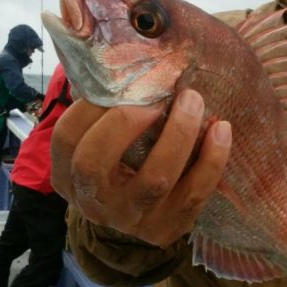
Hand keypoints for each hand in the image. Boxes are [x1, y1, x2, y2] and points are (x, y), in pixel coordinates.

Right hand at [50, 90, 231, 246]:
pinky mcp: (166, 229)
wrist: (141, 219)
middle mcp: (94, 202)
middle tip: (156, 95)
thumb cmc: (121, 164)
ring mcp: (131, 219)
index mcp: (68, 176)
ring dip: (178, 134)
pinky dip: (212, 159)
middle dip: (126, 121)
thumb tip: (128, 58)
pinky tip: (221, 130)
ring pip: (154, 179)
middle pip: (95, 162)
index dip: (90, 108)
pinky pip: (193, 193)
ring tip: (193, 101)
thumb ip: (105, 112)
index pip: (65, 139)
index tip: (121, 85)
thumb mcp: (101, 144)